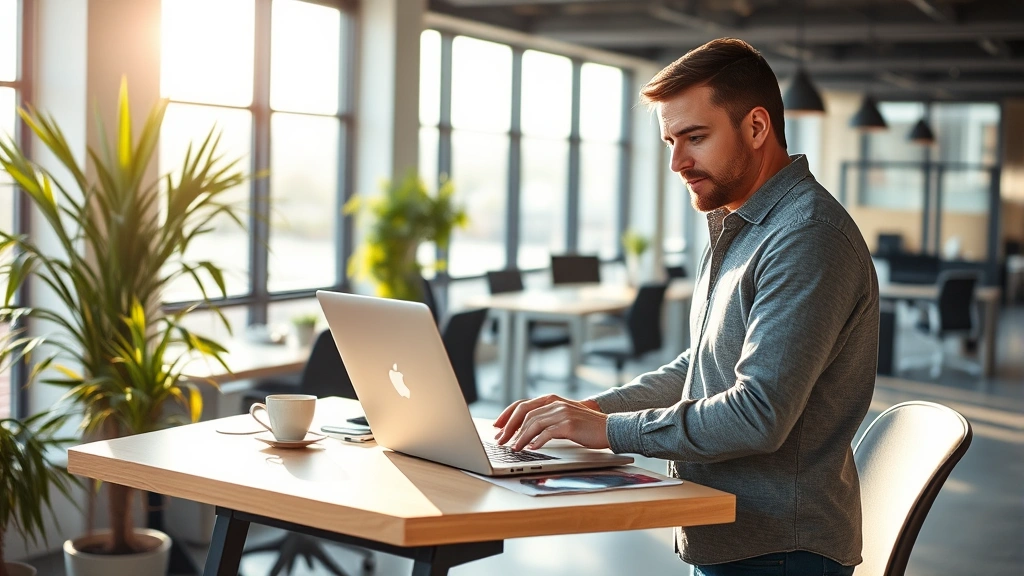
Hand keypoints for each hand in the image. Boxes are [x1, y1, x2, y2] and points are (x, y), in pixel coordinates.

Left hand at [492, 395, 608, 450]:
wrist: (610, 427)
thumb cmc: (586, 426)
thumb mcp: (564, 416)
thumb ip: (547, 418)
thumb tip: (524, 430)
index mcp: (551, 399)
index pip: (522, 404)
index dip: (507, 415)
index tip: (497, 426)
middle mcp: (555, 403)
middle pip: (524, 412)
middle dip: (509, 427)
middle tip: (500, 440)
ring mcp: (562, 412)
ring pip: (533, 423)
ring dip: (520, 437)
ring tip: (513, 448)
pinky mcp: (569, 424)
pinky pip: (547, 433)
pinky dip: (536, 441)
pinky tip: (531, 448)